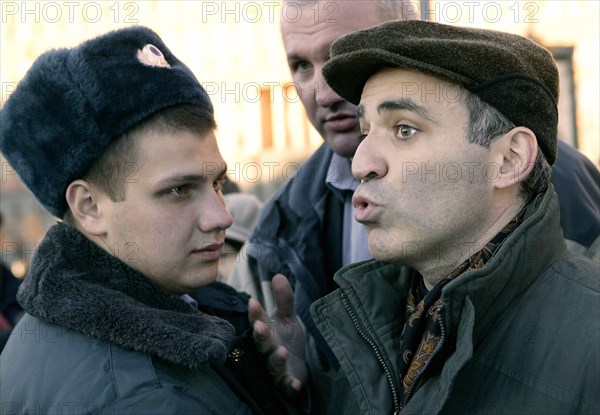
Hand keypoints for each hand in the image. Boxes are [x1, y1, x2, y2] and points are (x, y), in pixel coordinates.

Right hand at [248, 274, 306, 395]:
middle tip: (261, 327)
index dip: (255, 313)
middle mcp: (267, 350)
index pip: (258, 321)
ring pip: (272, 364)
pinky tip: (295, 383)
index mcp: (266, 332)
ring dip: (276, 358)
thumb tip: (278, 275)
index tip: (253, 302)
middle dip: (261, 336)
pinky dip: (289, 385)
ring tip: (281, 351)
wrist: (295, 365)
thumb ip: (284, 299)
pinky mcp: (286, 382)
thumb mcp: (287, 317)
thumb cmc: (287, 339)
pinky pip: (286, 386)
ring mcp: (275, 367)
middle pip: (261, 343)